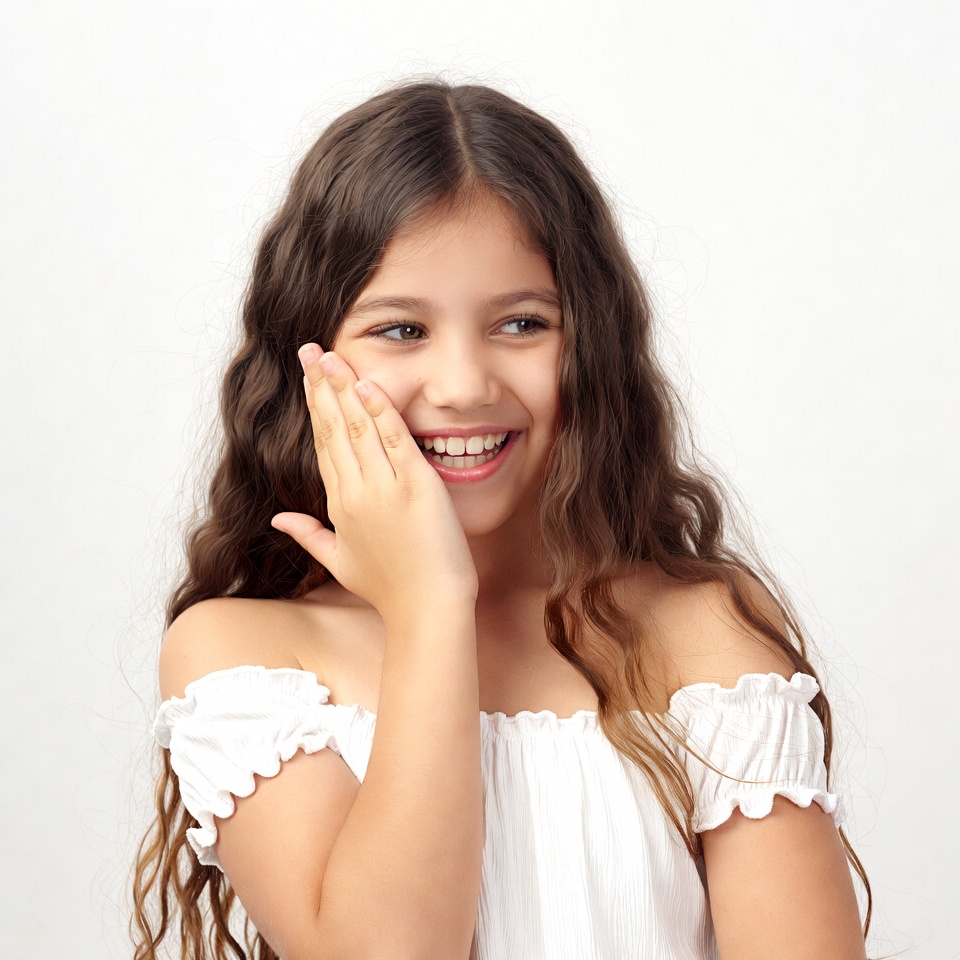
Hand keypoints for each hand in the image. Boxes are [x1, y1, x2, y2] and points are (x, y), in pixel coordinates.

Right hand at [272, 345, 478, 621]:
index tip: (308, 377)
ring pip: (360, 428)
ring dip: (343, 388)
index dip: (315, 406)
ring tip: (329, 355)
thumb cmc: (390, 589)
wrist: (426, 608)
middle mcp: (356, 491)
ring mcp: (384, 488)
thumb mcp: (340, 561)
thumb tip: (277, 520)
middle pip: (334, 428)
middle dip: (320, 385)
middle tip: (308, 349)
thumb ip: (308, 535)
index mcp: (339, 505)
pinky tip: (366, 384)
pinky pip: (395, 441)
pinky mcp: (416, 487)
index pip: (324, 443)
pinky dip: (382, 411)